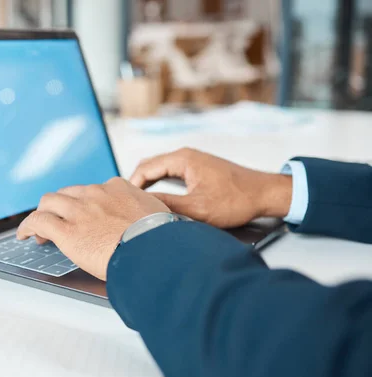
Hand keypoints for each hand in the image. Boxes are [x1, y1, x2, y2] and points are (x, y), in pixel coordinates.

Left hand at [16, 177, 169, 280]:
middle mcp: (96, 194)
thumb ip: (146, 213)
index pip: (94, 190)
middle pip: (68, 192)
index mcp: (118, 188)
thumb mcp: (158, 214)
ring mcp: (79, 211)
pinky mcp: (67, 230)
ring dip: (43, 213)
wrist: (153, 251)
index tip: (85, 213)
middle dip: (61, 205)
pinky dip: (27, 226)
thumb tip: (150, 223)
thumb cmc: (160, 240)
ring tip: (38, 227)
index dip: (86, 202)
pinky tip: (24, 235)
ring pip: (49, 202)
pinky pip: (38, 222)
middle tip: (59, 219)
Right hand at [130, 148, 292, 227]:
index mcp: (182, 159)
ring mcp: (192, 161)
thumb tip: (144, 207)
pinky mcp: (198, 169)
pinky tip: (157, 198)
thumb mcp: (197, 208)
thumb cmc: (236, 200)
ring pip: (160, 169)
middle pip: (149, 166)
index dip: (131, 186)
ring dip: (147, 183)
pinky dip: (159, 183)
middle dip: (136, 183)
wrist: (265, 194)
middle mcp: (185, 155)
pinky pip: (170, 172)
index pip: (145, 168)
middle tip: (127, 203)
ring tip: (138, 202)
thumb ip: (168, 204)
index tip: (124, 202)